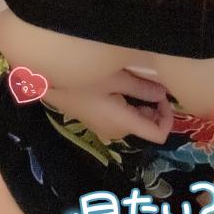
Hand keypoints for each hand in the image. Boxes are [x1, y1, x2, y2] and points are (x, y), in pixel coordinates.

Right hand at [42, 69, 173, 143]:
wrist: (46, 83)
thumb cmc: (83, 78)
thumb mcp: (116, 78)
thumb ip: (143, 87)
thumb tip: (163, 93)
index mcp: (123, 123)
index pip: (158, 134)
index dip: (168, 117)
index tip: (164, 96)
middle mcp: (116, 132)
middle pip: (146, 127)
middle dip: (154, 108)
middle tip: (151, 83)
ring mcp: (104, 129)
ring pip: (133, 121)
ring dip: (140, 105)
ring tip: (135, 81)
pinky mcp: (95, 122)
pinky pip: (120, 117)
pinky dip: (128, 105)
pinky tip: (119, 87)